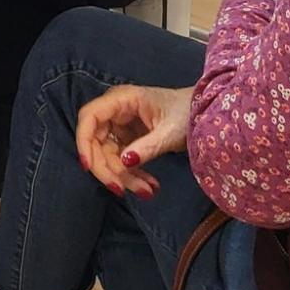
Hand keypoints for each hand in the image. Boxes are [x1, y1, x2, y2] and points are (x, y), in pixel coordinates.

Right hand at [75, 84, 192, 199]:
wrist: (205, 114)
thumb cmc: (189, 114)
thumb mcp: (170, 132)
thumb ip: (147, 147)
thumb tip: (124, 162)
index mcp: (123, 99)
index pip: (90, 117)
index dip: (84, 141)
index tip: (88, 166)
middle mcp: (116, 110)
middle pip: (95, 141)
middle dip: (107, 168)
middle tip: (123, 190)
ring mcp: (120, 125)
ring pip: (107, 154)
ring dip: (122, 176)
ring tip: (147, 190)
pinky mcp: (127, 138)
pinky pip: (120, 159)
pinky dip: (131, 174)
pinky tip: (149, 186)